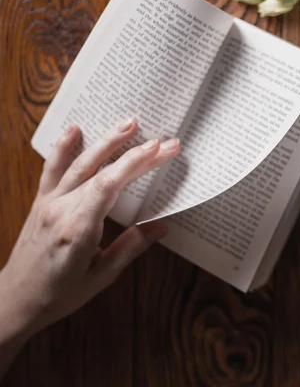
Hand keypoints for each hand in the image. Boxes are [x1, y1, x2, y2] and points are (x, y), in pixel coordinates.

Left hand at [0, 120, 179, 344]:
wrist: (15, 300)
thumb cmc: (59, 294)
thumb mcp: (101, 277)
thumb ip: (130, 248)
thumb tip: (160, 227)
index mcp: (77, 229)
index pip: (110, 185)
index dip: (136, 163)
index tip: (160, 150)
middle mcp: (60, 210)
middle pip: (100, 171)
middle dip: (133, 151)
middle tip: (160, 139)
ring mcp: (48, 203)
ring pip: (78, 164)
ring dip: (104, 141)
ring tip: (128, 123)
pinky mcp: (41, 203)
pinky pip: (51, 170)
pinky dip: (63, 149)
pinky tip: (74, 130)